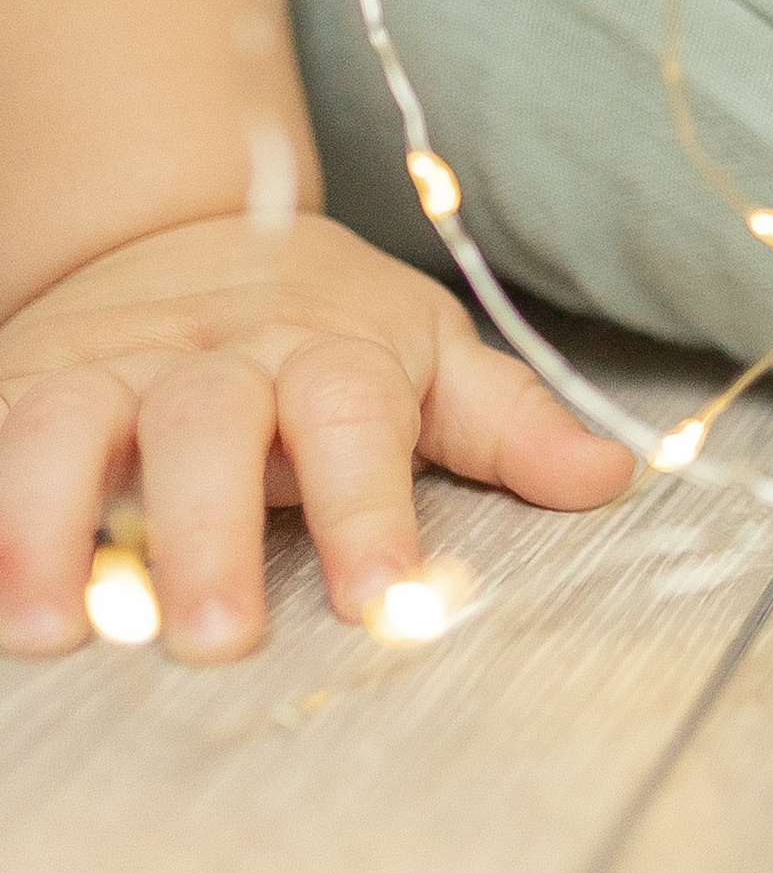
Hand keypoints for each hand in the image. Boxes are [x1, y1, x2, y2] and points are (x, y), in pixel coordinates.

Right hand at [0, 215, 631, 660]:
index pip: (353, 417)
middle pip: (207, 423)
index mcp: (325, 351)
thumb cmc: (323, 332)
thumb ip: (509, 426)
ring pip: (62, 423)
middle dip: (209, 531)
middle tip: (216, 642)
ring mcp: (100, 367)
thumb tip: (612, 479)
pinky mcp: (14, 384)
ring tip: (49, 629)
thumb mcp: (426, 360)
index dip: (369, 508)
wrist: (181, 229)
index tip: (385, 603)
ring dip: (47, 521)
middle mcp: (208, 354)